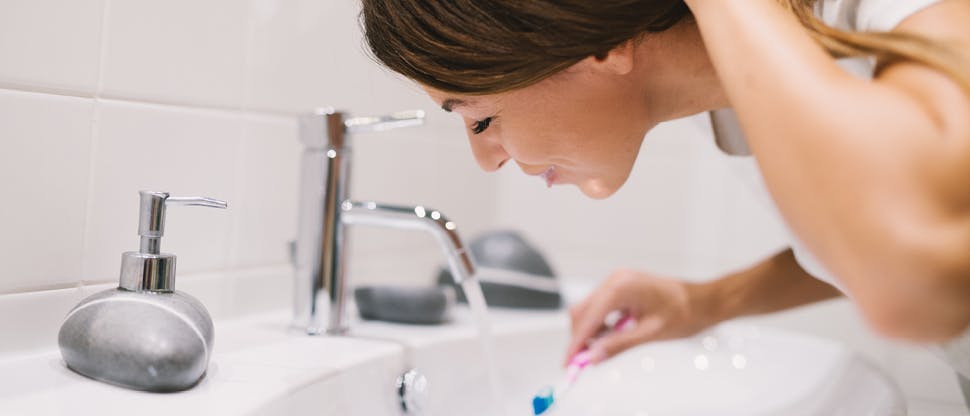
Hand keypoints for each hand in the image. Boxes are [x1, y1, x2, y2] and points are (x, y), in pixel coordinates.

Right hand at [564, 269, 713, 365]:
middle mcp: (616, 280)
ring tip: (600, 351)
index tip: (570, 360)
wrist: (703, 300)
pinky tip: (609, 338)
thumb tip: (595, 356)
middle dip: (580, 337)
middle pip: (583, 311)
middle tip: (581, 361)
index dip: (577, 341)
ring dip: (590, 331)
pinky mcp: (621, 288)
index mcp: (621, 287)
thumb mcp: (650, 333)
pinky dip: (600, 324)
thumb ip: (619, 344)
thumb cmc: (684, 312)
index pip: (589, 317)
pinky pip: (600, 306)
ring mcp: (617, 282)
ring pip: (589, 309)